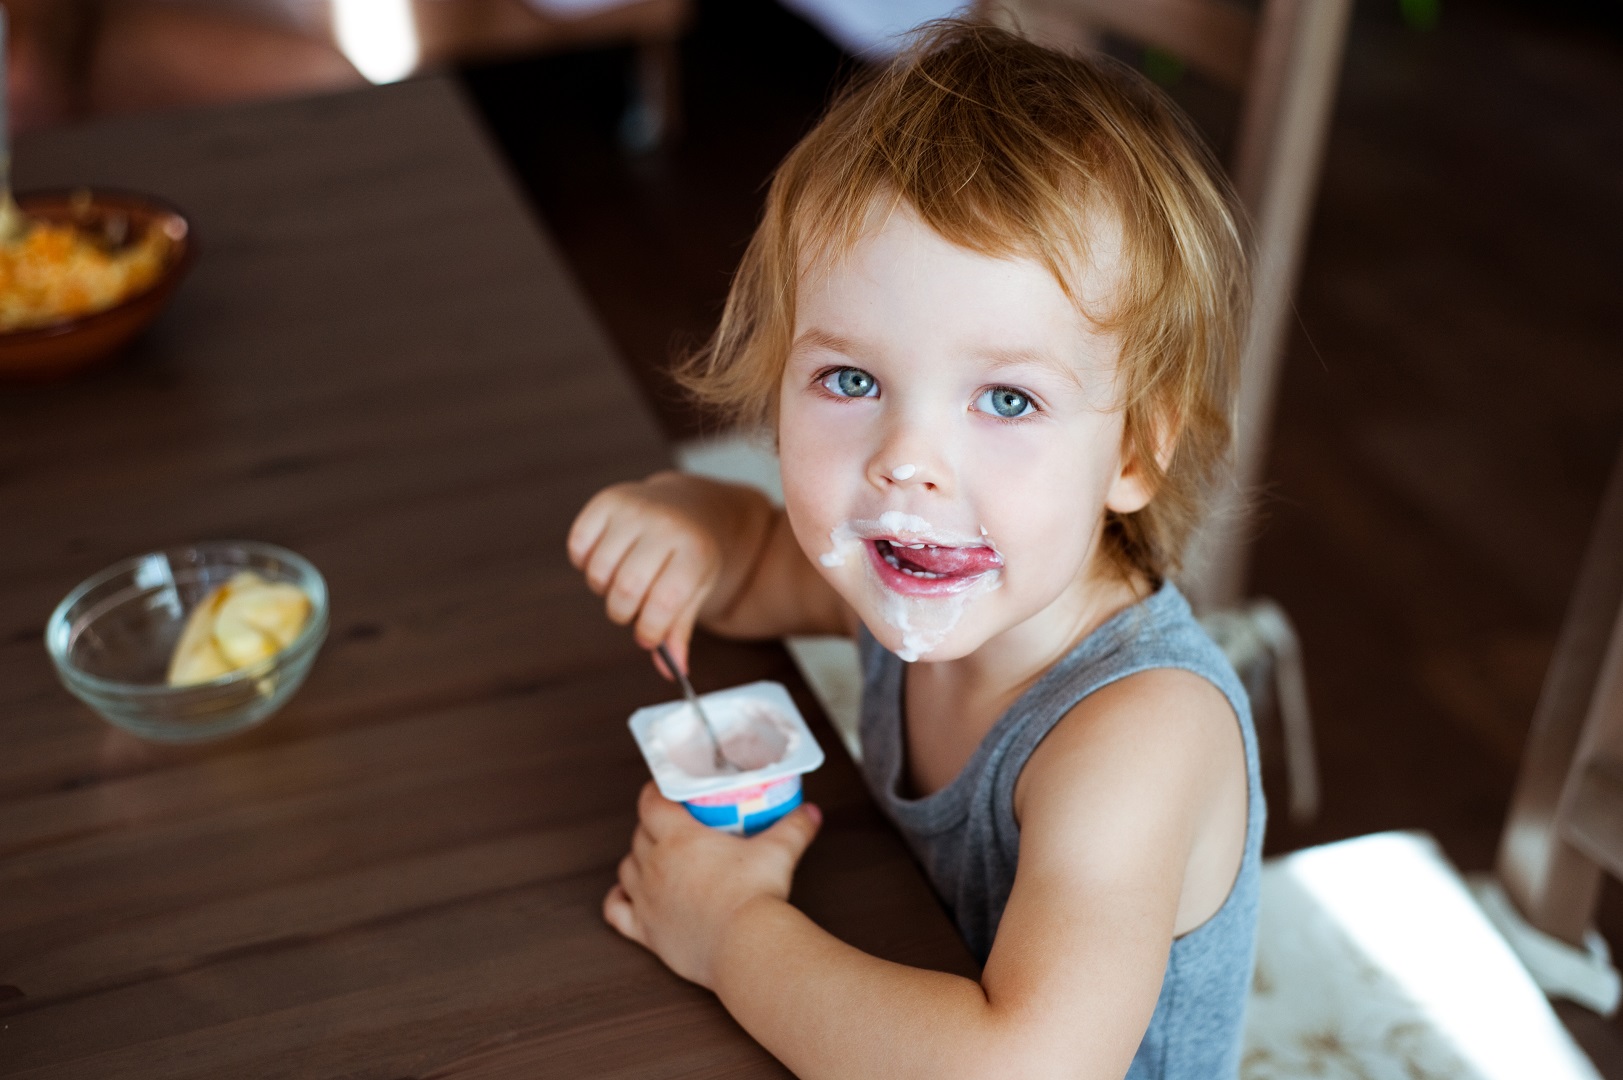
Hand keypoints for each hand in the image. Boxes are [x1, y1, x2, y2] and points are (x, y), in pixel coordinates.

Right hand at [567, 472, 772, 674]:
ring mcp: (634, 509)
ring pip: (598, 572)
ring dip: (605, 589)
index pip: (663, 603)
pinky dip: (585, 562)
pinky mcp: (607, 501)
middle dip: (624, 613)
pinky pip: (578, 546)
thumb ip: (681, 631)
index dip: (650, 631)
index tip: (649, 637)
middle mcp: (665, 525)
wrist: (691, 508)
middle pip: (625, 590)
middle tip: (634, 609)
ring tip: (624, 580)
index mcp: (695, 550)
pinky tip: (609, 557)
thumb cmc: (693, 557)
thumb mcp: (698, 592)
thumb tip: (673, 670)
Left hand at [603, 782, 822, 987]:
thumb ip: (795, 827)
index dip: (654, 792)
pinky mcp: (646, 931)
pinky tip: (626, 896)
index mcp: (679, 838)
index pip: (651, 803)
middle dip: (652, 826)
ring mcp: (646, 899)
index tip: (664, 790)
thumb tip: (811, 812)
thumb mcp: (780, 852)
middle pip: (639, 834)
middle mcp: (655, 865)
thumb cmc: (756, 897)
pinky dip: (618, 900)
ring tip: (655, 858)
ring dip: (637, 859)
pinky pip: (616, 911)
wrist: (746, 948)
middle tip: (674, 826)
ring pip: (626, 868)